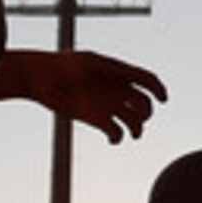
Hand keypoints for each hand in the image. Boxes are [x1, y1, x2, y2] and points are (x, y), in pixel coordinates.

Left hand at [32, 50, 166, 142]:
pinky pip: (115, 132)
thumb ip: (109, 69)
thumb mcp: (88, 62)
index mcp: (117, 72)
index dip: (158, 89)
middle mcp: (115, 89)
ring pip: (133, 120)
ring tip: (133, 134)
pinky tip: (112, 139)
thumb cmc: (61, 64)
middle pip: (143, 103)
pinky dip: (118, 138)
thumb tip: (123, 74)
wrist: (39, 78)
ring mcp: (106, 105)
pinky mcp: (95, 119)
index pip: (146, 79)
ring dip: (137, 129)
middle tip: (138, 116)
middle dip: (146, 112)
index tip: (163, 99)